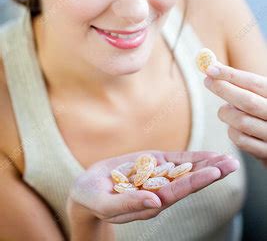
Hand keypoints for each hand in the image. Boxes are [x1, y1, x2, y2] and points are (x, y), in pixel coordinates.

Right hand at [66, 150, 238, 224]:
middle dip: (210, 172)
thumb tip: (155, 202)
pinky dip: (191, 157)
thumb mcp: (105, 202)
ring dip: (206, 163)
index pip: (177, 191)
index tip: (214, 171)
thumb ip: (129, 203)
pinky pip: (174, 161)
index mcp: (149, 202)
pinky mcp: (151, 164)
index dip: (195, 181)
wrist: (87, 189)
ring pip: (185, 170)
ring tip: (227, 158)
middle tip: (232, 164)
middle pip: (188, 181)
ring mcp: (156, 177)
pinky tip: (206, 156)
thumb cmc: (92, 197)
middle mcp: (158, 190)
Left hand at [204, 62, 266, 166]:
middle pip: (247, 101)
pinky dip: (232, 130)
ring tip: (227, 109)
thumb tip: (211, 65)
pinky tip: (235, 126)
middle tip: (207, 81)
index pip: (254, 82)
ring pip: (240, 121)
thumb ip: (240, 82)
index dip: (230, 74)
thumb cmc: (264, 111)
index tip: (209, 68)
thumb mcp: (260, 93)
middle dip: (223, 89)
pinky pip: (240, 140)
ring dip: (227, 113)